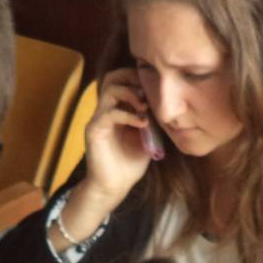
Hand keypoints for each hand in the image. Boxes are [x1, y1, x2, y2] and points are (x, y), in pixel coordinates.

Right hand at [82, 68, 155, 202]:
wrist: (114, 186)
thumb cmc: (130, 164)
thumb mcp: (148, 137)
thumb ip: (153, 120)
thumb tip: (168, 106)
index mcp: (118, 109)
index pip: (123, 80)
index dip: (138, 78)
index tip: (156, 88)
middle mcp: (106, 110)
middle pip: (112, 77)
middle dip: (132, 78)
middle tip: (148, 91)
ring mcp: (98, 119)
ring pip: (109, 90)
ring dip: (130, 94)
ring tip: (145, 107)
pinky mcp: (94, 130)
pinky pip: (109, 113)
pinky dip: (128, 115)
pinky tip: (142, 123)